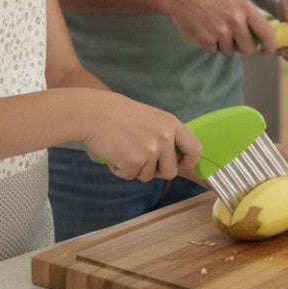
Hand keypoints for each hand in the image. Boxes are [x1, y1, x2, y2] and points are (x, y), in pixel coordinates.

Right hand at [83, 93, 201, 181]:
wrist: (93, 112)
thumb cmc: (117, 114)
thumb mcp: (150, 118)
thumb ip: (164, 134)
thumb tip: (173, 159)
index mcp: (170, 123)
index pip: (195, 148)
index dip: (188, 161)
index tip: (179, 164)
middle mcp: (164, 136)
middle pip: (171, 171)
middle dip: (156, 171)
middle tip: (140, 158)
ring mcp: (150, 149)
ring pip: (148, 176)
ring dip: (135, 168)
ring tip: (123, 148)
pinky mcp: (134, 161)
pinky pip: (130, 176)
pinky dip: (120, 170)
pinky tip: (113, 152)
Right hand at [167, 0, 277, 55]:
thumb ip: (247, 16)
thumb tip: (259, 36)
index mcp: (244, 8)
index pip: (266, 33)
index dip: (270, 46)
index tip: (267, 51)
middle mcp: (235, 21)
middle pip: (249, 48)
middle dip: (242, 47)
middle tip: (233, 39)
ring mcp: (220, 31)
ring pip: (230, 51)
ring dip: (223, 45)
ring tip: (213, 27)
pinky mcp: (206, 40)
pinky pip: (214, 51)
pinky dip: (209, 44)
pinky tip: (203, 29)